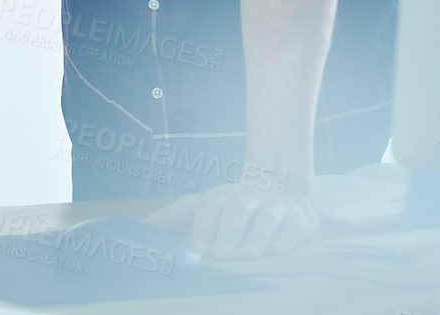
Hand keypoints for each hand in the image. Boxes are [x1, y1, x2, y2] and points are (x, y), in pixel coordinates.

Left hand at [149, 180, 319, 260]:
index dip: (203, 227)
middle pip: (237, 211)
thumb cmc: (235, 203)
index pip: (210, 208)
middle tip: (222, 255)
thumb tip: (140, 227)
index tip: (197, 249)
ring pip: (266, 218)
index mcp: (223, 195)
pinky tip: (277, 250)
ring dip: (256, 236)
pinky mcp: (299, 219)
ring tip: (247, 256)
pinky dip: (286, 238)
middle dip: (229, 232)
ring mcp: (276, 207)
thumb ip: (173, 217)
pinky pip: (293, 226)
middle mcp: (249, 197)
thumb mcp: (202, 204)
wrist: (281, 184)